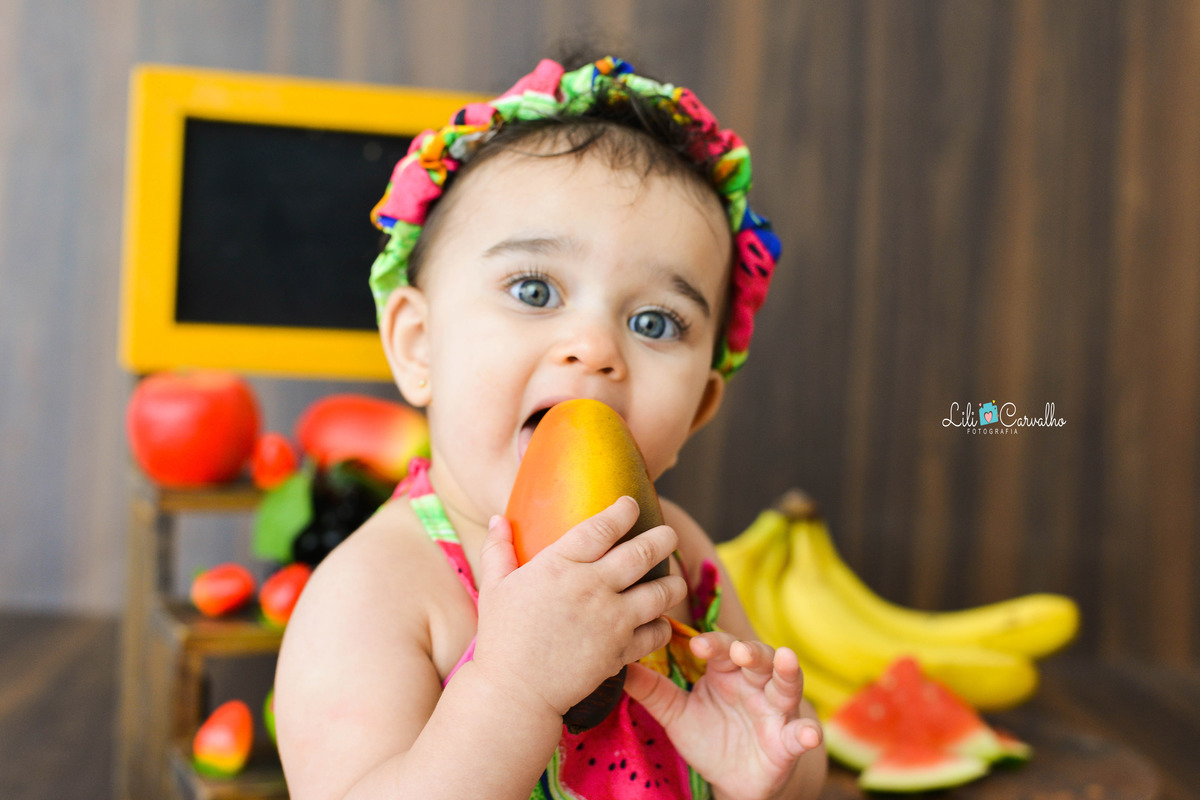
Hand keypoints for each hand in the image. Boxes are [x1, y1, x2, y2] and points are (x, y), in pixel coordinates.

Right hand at [471, 496, 689, 719]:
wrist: (515, 693)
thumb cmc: (501, 638)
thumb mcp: (494, 588)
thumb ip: (498, 549)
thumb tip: (496, 518)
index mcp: (560, 565)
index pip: (602, 526)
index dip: (623, 511)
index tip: (630, 505)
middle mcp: (592, 587)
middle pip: (643, 552)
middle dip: (663, 539)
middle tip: (668, 536)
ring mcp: (611, 619)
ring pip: (661, 591)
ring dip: (673, 582)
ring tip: (674, 580)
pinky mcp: (621, 651)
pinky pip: (657, 632)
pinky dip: (663, 626)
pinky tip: (658, 622)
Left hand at [623, 631, 822, 799]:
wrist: (732, 781)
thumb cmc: (708, 736)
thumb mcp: (676, 715)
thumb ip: (652, 691)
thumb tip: (618, 665)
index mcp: (726, 673)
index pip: (721, 648)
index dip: (714, 643)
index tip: (698, 643)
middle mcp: (754, 684)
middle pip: (757, 658)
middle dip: (750, 650)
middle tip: (739, 649)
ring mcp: (775, 710)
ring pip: (785, 684)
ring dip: (787, 671)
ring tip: (786, 658)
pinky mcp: (787, 741)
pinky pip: (800, 734)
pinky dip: (807, 733)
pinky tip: (809, 733)